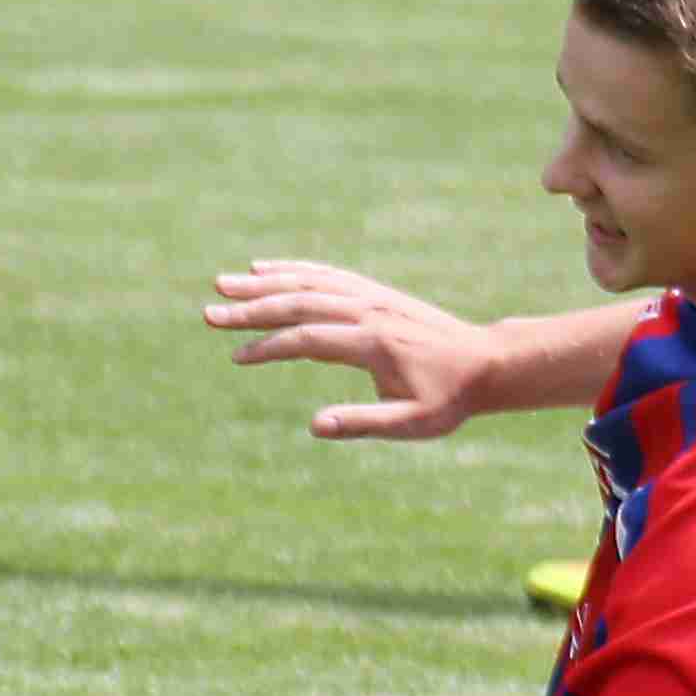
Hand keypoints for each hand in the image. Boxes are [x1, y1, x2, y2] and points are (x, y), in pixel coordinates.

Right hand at [206, 260, 491, 441]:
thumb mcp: (413, 424)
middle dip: (252, 309)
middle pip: (300, 303)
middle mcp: (369, 311)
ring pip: (309, 282)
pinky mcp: (373, 292)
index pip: (309, 340)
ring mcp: (371, 296)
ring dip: (264, 283)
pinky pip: (326, 275)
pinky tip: (263, 269)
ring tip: (223, 284)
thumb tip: (314, 426)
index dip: (270, 348)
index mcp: (375, 343)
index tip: (237, 357)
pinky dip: (293, 269)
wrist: (486, 362)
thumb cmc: (449, 399)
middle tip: (209, 314)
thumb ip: (363, 423)